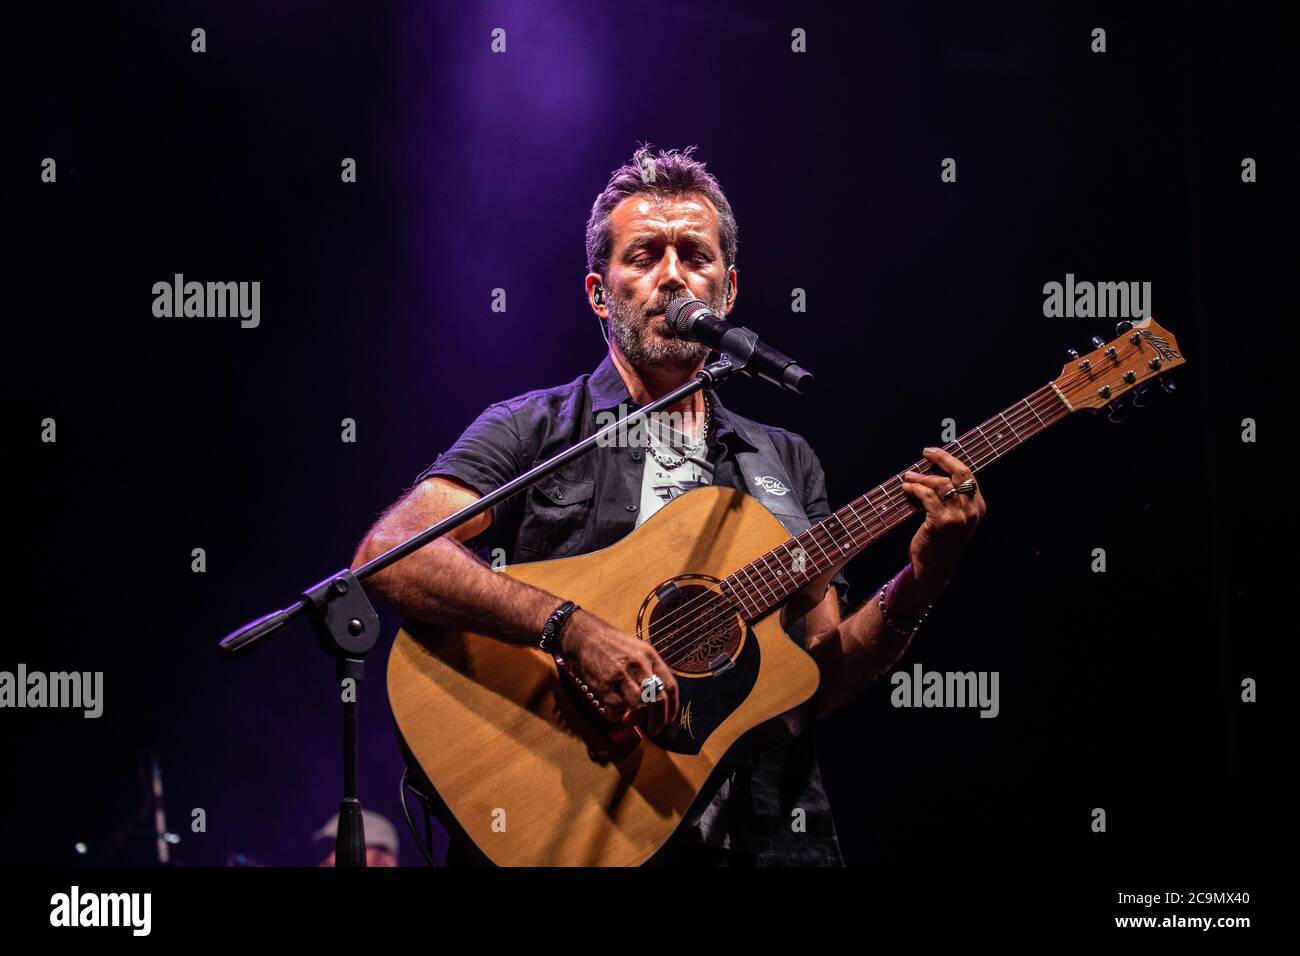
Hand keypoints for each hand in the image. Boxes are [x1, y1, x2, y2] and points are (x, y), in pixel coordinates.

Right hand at [559, 610, 679, 736]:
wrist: (584, 635)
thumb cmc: (611, 644)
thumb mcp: (637, 649)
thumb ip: (649, 670)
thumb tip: (658, 698)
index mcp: (650, 656)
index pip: (669, 686)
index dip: (671, 707)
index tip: (668, 720)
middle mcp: (638, 665)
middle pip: (657, 699)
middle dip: (658, 720)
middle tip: (654, 730)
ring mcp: (621, 675)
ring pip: (639, 706)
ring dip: (637, 718)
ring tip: (631, 720)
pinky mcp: (604, 684)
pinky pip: (616, 707)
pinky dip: (617, 714)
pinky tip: (614, 711)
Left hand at [901, 447, 986, 590]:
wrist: (934, 568)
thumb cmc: (940, 540)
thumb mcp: (953, 517)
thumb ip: (951, 496)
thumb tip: (933, 469)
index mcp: (978, 507)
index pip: (968, 475)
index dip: (950, 460)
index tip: (933, 453)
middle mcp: (972, 511)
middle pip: (960, 473)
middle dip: (942, 458)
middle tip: (926, 452)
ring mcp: (958, 517)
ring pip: (941, 484)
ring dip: (922, 477)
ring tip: (908, 477)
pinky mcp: (941, 523)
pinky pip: (928, 496)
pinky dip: (915, 489)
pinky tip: (906, 488)